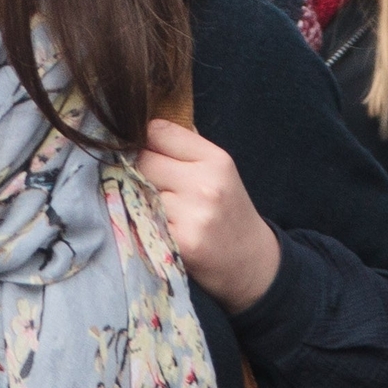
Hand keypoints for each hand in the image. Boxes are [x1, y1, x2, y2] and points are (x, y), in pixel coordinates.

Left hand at [137, 119, 280, 309]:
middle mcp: (205, 184)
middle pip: (142, 160)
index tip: (147, 152)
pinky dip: (142, 223)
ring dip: (139, 199)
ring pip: (138, 190)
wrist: (250, 264)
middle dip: (140, 171)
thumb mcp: (219, 172)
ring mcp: (192, 215)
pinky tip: (160, 229)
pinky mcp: (179, 242)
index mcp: (216, 160)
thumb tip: (143, 123)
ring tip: (160, 210)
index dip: (145, 140)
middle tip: (154, 187)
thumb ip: (186, 147)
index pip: (158, 131)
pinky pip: (140, 219)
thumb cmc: (228, 213)